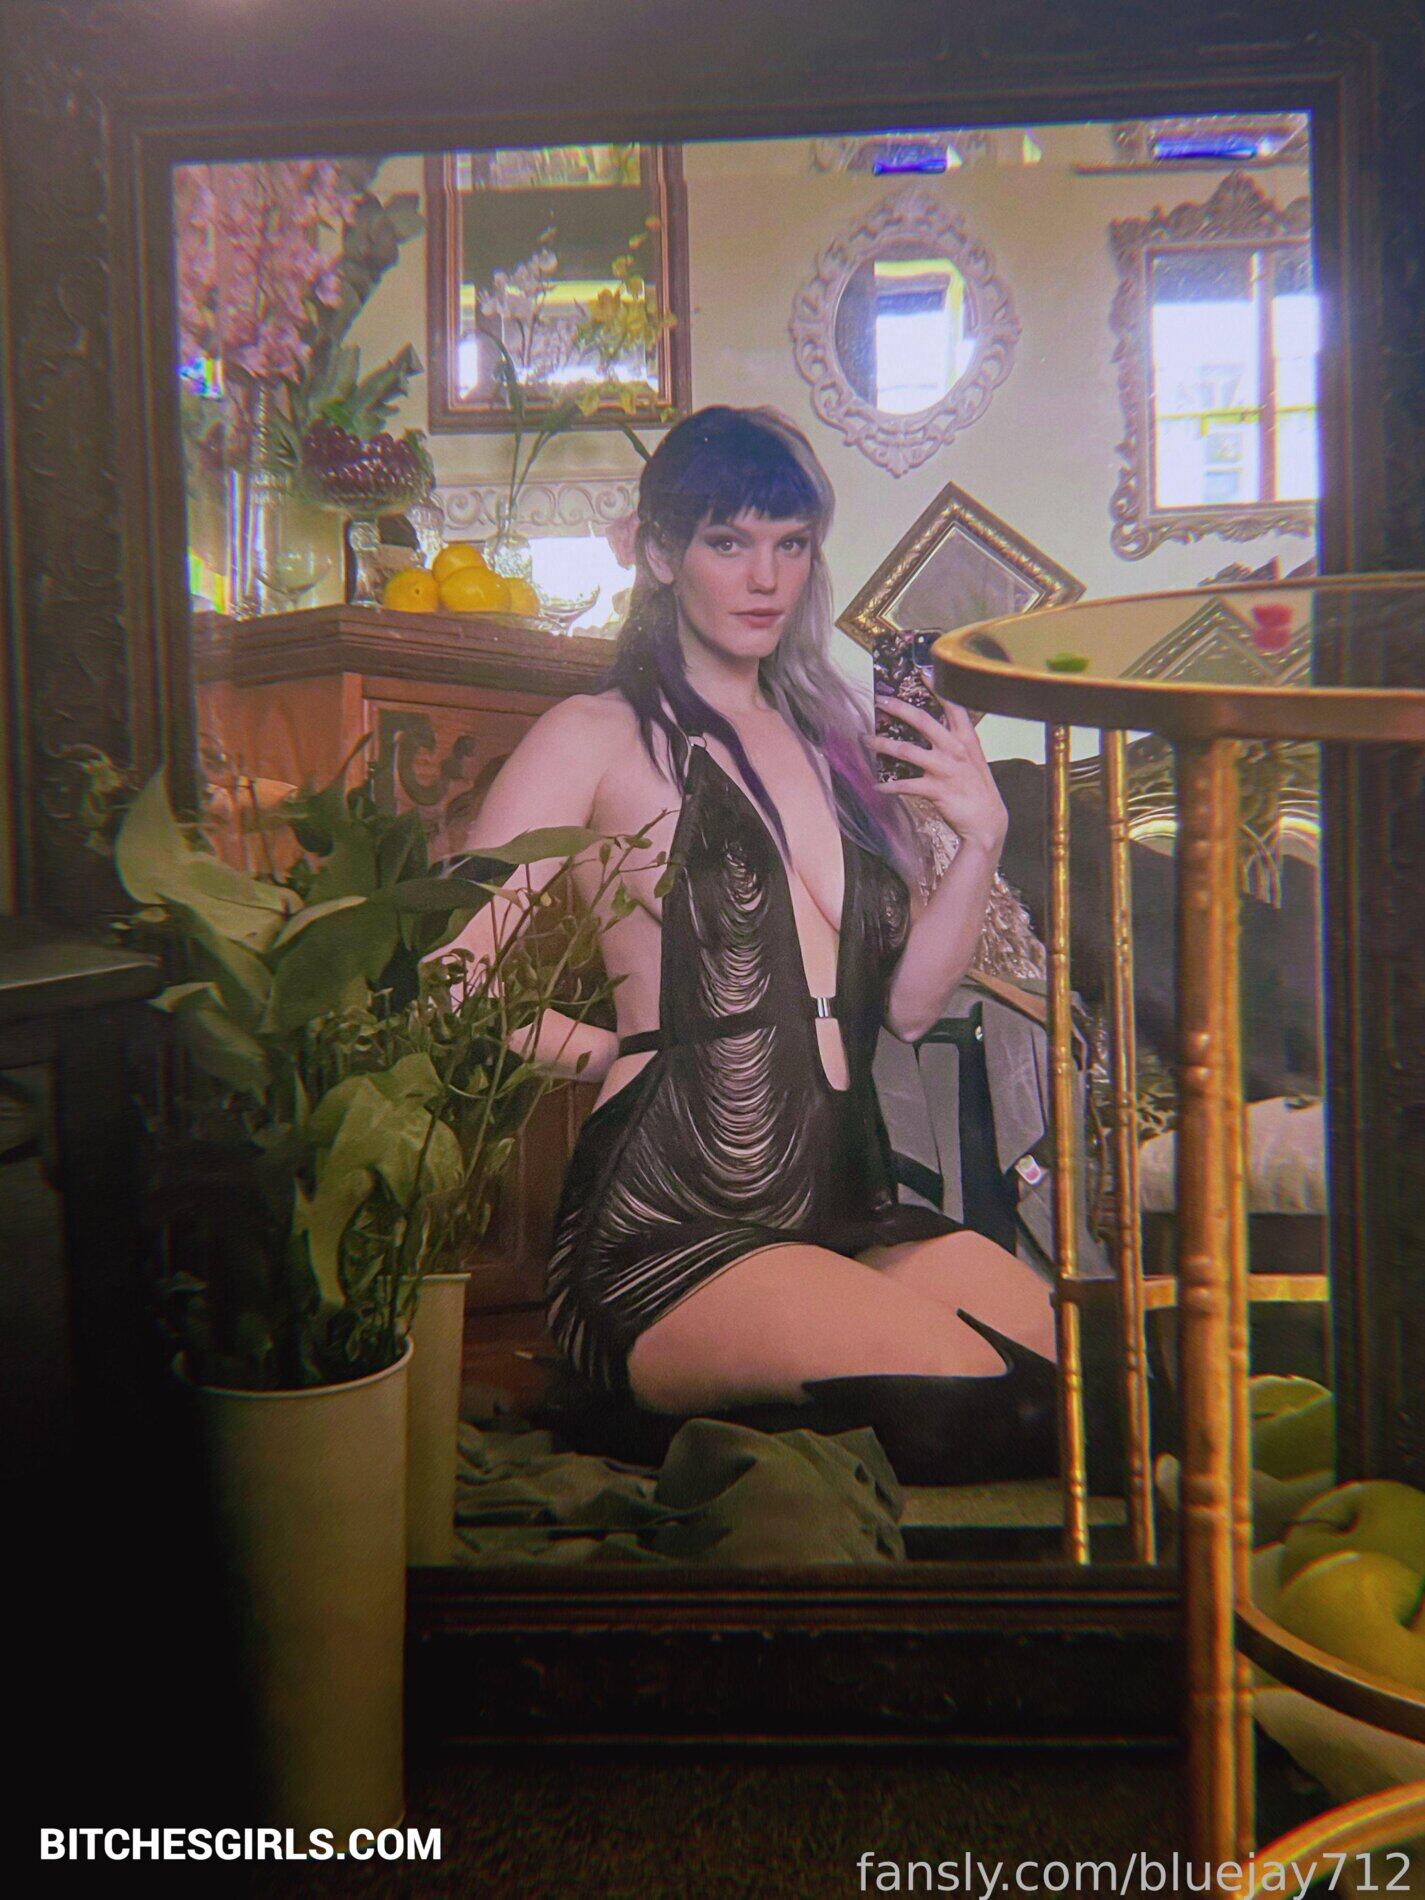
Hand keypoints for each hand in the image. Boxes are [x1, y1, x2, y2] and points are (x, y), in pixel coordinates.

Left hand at [866, 694, 1007, 856]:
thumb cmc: (975, 785)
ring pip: (907, 751)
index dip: (937, 686)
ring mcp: (945, 769)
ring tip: (865, 739)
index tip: (921, 671)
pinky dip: (888, 786)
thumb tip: (930, 725)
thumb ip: (954, 738)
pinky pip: (905, 785)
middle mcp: (955, 749)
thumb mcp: (971, 756)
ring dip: (882, 744)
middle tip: (879, 700)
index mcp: (966, 738)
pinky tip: (876, 785)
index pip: (952, 705)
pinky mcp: (936, 790)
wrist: (987, 820)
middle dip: (897, 708)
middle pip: (922, 720)